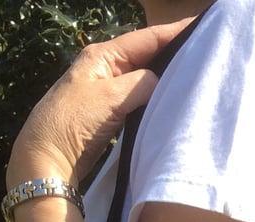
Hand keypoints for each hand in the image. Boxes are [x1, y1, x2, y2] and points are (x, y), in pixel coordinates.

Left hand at [7, 19, 193, 188]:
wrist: (46, 161)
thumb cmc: (72, 123)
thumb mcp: (111, 96)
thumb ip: (143, 83)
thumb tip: (162, 82)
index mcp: (103, 55)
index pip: (148, 37)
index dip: (176, 32)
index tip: (205, 27)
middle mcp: (105, 68)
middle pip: (148, 55)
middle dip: (174, 54)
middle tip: (207, 54)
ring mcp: (107, 92)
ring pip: (145, 79)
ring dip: (166, 78)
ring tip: (196, 75)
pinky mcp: (109, 114)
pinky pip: (140, 99)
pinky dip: (155, 98)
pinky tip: (171, 101)